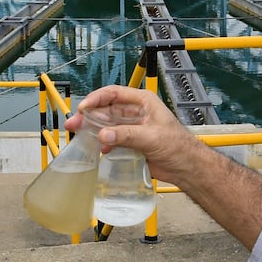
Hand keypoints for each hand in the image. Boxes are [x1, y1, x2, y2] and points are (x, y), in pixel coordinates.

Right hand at [66, 85, 207, 186]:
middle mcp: (136, 112)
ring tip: (79, 135)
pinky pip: (112, 139)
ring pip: (107, 124)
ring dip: (94, 129)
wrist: (186, 167)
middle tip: (74, 123)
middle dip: (90, 115)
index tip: (83, 108)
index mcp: (143, 102)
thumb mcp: (151, 137)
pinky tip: (99, 148)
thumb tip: (104, 134)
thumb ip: (127, 135)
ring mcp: (132, 127)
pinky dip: (104, 142)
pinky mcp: (131, 142)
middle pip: (107, 109)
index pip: (114, 93)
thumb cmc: (179, 146)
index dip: (96, 98)